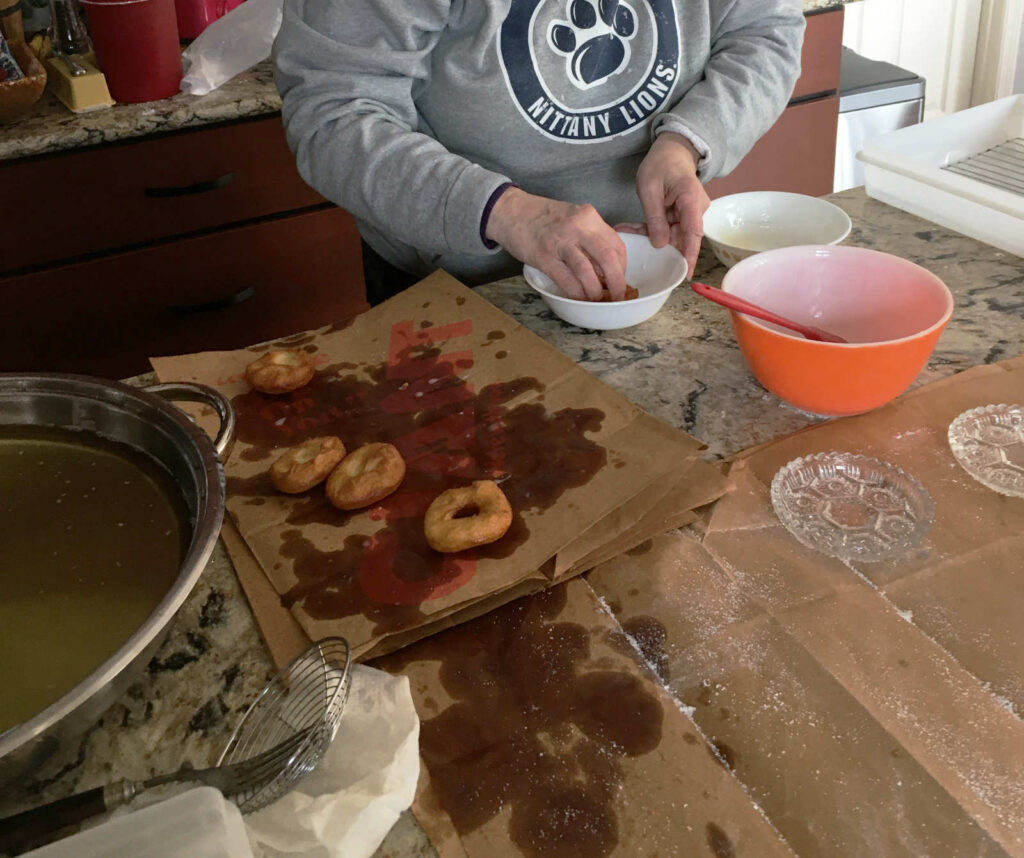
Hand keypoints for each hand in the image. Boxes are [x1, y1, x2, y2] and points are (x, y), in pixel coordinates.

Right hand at [486, 188, 627, 300]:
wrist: (510, 211)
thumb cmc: (541, 217)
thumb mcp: (572, 218)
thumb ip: (589, 236)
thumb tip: (604, 267)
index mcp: (589, 216)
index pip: (616, 244)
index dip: (622, 267)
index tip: (619, 279)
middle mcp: (578, 226)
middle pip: (608, 258)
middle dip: (616, 282)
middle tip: (617, 296)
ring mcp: (560, 241)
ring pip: (587, 271)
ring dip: (595, 291)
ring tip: (596, 299)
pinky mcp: (544, 256)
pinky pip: (566, 280)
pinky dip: (576, 293)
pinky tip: (578, 298)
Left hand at [633, 131, 710, 275]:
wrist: (672, 151)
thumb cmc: (662, 163)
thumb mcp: (650, 188)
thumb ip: (655, 217)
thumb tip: (660, 244)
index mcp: (691, 199)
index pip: (693, 232)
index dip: (690, 255)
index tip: (686, 274)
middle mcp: (695, 210)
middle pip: (680, 237)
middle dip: (658, 247)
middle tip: (633, 250)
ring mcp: (689, 213)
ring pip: (670, 234)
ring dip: (648, 235)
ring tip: (625, 231)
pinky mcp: (681, 216)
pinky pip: (666, 228)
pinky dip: (649, 229)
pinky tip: (630, 229)